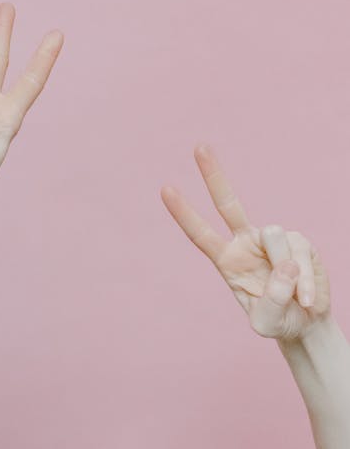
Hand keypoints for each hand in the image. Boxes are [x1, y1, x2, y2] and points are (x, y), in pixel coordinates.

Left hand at [161, 144, 329, 340]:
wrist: (306, 323)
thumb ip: (271, 301)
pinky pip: (299, 253)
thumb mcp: (265, 323)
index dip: (184, 213)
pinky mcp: (298, 241)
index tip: (165, 189)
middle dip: (214, 174)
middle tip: (199, 146)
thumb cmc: (278, 320)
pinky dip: (305, 281)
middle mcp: (246, 242)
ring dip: (286, 272)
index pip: (200, 234)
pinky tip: (306, 297)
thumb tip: (284, 264)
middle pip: (228, 203)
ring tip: (293, 296)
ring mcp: (272, 239)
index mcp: (226, 259)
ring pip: (274, 236)